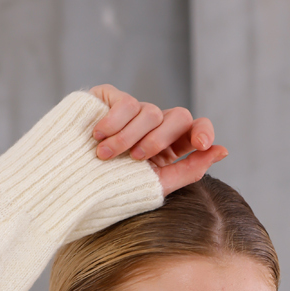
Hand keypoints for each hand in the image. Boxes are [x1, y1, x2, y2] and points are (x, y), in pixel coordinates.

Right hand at [89, 85, 227, 194]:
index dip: (202, 131)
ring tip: (105, 156)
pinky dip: (113, 122)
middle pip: (178, 116)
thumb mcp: (154, 186)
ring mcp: (132, 113)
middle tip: (137, 158)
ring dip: (128, 137)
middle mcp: (153, 128)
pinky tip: (97, 136)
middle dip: (160, 138)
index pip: (196, 129)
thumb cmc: (110, 192)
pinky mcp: (109, 98)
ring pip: (150, 111)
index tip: (201, 144)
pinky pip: (125, 102)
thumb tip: (222, 150)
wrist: (67, 186)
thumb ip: (189, 170)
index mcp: (169, 149)